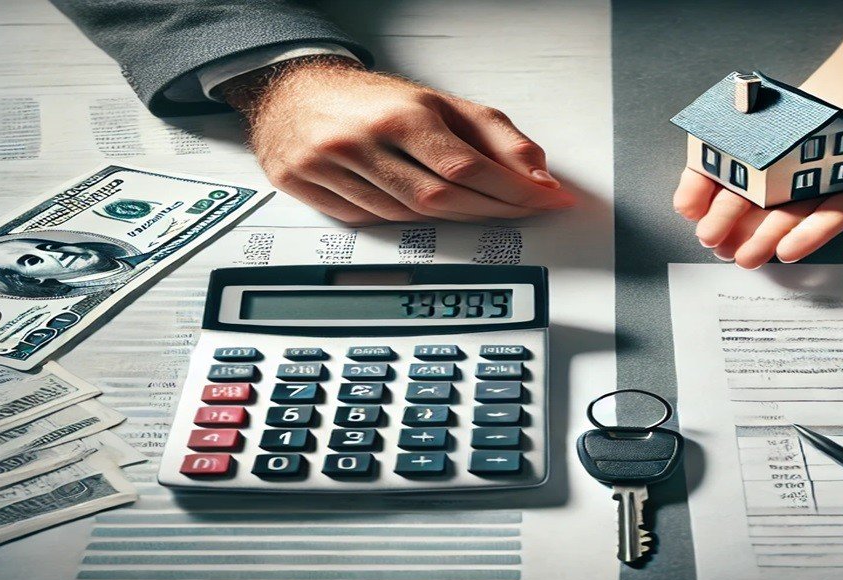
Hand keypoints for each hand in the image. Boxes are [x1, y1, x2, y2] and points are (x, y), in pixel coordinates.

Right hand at [223, 56, 575, 223]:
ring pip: (408, 217)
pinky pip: (372, 222)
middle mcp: (364, 141)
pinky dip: (405, 222)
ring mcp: (331, 168)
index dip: (514, 191)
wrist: (295, 93)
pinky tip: (424, 211)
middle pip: (442, 199)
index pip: (470, 167)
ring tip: (479, 208)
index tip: (546, 200)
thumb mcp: (441, 104)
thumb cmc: (375, 101)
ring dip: (453, 219)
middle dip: (493, 211)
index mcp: (402, 115)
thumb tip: (538, 174)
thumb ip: (496, 137)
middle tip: (524, 212)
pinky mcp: (309, 188)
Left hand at [672, 98, 842, 268]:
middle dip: (758, 238)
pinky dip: (698, 188)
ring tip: (711, 236)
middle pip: (777, 219)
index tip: (788, 250)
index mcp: (838, 200)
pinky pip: (716, 174)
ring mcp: (768, 177)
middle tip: (741, 256)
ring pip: (742, 203)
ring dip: (724, 220)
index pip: (823, 220)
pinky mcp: (741, 156)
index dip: (807, 236)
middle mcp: (799, 196)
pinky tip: (688, 203)